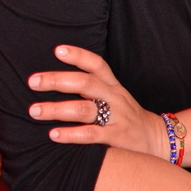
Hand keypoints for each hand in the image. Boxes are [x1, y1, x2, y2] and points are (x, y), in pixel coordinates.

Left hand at [27, 45, 166, 158]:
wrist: (157, 140)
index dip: (79, 55)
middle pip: (85, 83)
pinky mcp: (117, 137)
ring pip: (84, 109)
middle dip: (57, 80)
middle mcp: (114, 97)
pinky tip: (53, 134)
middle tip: (33, 81)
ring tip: (35, 111)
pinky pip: (91, 134)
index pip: (97, 64)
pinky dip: (71, 134)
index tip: (57, 50)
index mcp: (113, 86)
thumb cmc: (128, 117)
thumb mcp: (115, 97)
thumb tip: (58, 81)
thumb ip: (93, 89)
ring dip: (56, 109)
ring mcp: (116, 117)